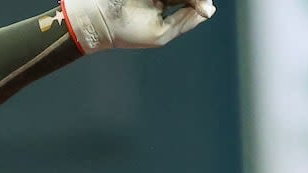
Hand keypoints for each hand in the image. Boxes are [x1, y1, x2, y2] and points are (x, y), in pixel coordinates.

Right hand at [60, 0, 215, 53]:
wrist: (97, 19)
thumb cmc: (128, 32)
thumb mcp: (161, 34)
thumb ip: (186, 21)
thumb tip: (210, 9)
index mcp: (166, 6)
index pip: (192, 0)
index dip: (200, 1)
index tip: (201, 4)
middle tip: (178, 2)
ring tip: (162, 2)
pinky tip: (160, 1)